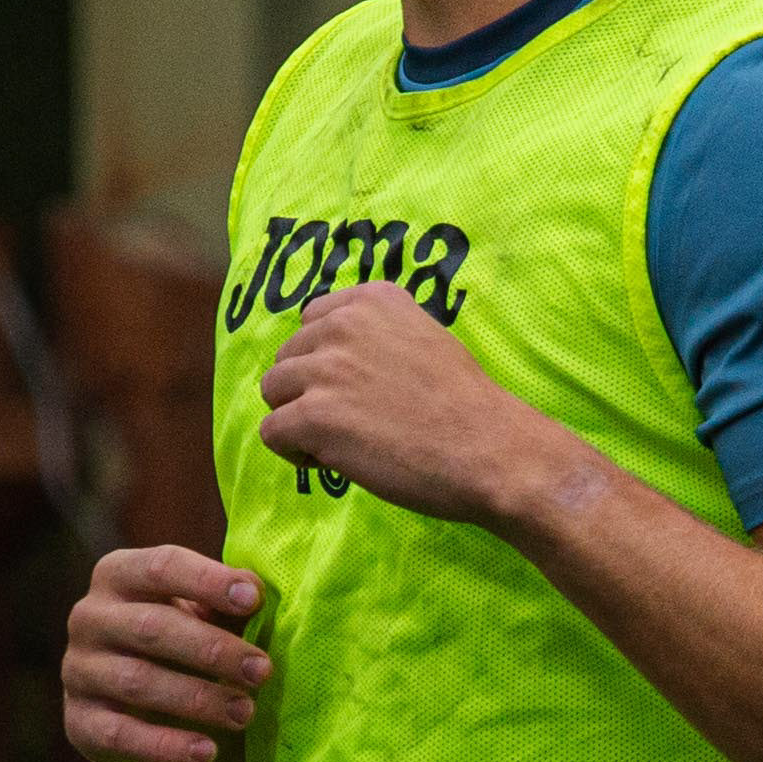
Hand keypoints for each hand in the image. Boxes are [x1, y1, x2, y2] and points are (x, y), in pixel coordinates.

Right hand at [61, 544, 269, 761]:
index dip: (208, 581)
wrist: (131, 695)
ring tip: (244, 713)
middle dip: (214, 649)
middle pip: (152, 627)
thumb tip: (254, 595)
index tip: (254, 600)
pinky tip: (206, 752)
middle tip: (262, 671)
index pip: (162, 567)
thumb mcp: (200, 609)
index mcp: (119, 574)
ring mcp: (78, 669)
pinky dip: (166, 746)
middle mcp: (89, 617)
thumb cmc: (179, 635)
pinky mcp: (79, 720)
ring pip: (138, 681)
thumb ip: (225, 600)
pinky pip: (120, 734)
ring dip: (198, 699)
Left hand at [257, 280, 566, 522]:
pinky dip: (294, 452)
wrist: (490, 449)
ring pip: (273, 391)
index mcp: (373, 300)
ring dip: (298, 418)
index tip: (356, 386)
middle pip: (288, 357)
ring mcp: (326, 369)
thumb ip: (380, 336)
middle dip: (310, 390)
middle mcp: (344, 324)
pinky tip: (331, 460)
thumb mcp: (427, 339)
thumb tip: (336, 357)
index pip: (312, 320)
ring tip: (342, 441)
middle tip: (354, 421)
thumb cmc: (467, 405)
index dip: (326, 359)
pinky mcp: (314, 416)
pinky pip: (272, 432)